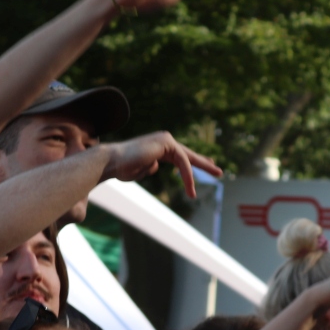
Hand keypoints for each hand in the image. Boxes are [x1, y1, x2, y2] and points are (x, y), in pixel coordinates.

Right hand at [102, 131, 221, 197]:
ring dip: (192, 178)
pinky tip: (191, 190)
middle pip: (188, 154)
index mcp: (159, 146)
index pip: (181, 156)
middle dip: (204, 164)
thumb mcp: (139, 171)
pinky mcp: (166, 143)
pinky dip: (187, 176)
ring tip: (200, 190)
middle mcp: (164, 140)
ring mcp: (166, 139)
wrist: (111, 162)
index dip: (194, 163)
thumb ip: (150, 168)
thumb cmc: (121, 169)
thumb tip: (157, 166)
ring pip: (186, 160)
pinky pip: (182, 162)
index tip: (208, 166)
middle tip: (218, 172)